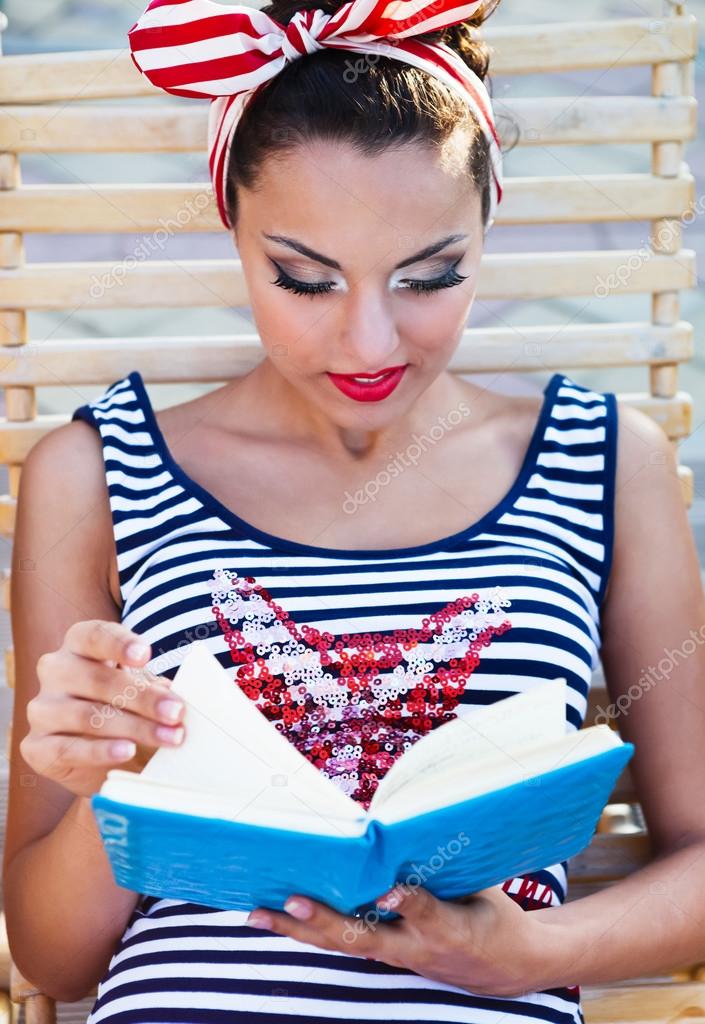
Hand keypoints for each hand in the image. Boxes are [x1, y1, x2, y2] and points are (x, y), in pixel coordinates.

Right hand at [20, 619, 185, 797]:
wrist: (105, 759)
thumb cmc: (128, 711)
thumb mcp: (145, 693)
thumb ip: (157, 689)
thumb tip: (179, 695)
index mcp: (80, 646)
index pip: (95, 635)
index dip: (119, 643)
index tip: (146, 654)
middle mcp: (56, 670)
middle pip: (97, 679)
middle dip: (143, 697)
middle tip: (177, 712)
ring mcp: (42, 708)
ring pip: (86, 715)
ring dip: (133, 727)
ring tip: (168, 737)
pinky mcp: (36, 747)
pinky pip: (68, 748)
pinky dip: (100, 751)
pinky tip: (127, 751)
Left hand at [246, 881, 549, 997]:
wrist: (502, 968)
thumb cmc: (492, 915)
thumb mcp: (484, 888)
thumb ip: (447, 866)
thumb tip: (413, 824)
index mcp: (450, 927)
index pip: (426, 913)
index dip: (407, 902)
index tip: (389, 891)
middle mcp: (416, 947)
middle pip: (364, 937)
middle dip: (326, 919)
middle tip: (294, 899)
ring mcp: (395, 956)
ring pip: (341, 944)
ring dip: (298, 930)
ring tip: (259, 914)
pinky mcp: (382, 955)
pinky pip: (340, 943)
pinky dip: (306, 930)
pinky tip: (276, 917)